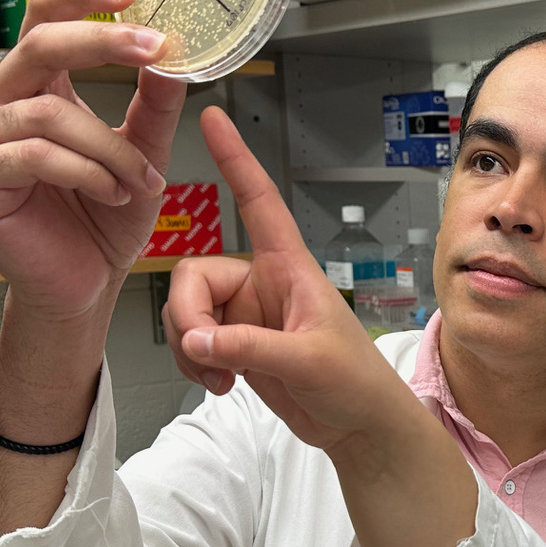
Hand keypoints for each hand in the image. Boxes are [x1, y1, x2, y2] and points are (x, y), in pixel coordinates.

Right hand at [0, 0, 180, 323]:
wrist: (85, 283)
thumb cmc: (104, 218)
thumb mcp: (143, 153)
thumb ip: (155, 105)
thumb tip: (172, 53)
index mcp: (37, 85)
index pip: (46, 18)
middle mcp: (2, 103)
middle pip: (39, 45)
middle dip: (101, 41)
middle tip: (153, 47)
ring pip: (50, 114)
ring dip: (109, 146)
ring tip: (141, 180)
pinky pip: (33, 155)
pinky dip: (85, 172)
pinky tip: (111, 194)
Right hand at [167, 110, 421, 458]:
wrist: (359, 428)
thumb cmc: (356, 383)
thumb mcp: (308, 361)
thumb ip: (249, 347)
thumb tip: (196, 339)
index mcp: (289, 268)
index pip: (259, 203)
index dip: (237, 161)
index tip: (213, 119)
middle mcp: (262, 283)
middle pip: (193, 275)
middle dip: (187, 316)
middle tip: (205, 352)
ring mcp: (245, 314)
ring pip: (186, 311)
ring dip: (190, 346)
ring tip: (220, 376)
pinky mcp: (235, 343)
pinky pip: (191, 340)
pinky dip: (194, 362)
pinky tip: (220, 381)